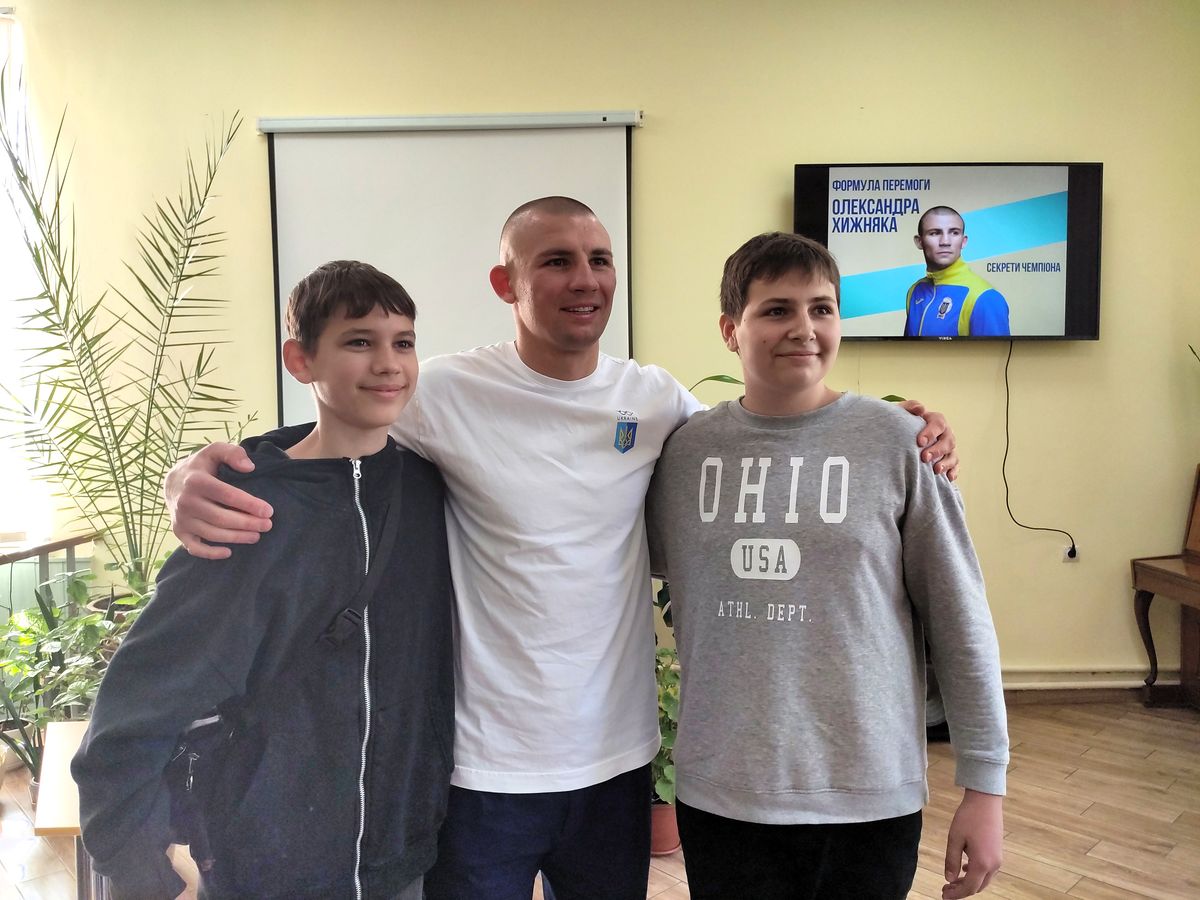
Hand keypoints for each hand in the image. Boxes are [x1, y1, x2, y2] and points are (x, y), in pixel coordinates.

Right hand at [164, 443, 271, 558]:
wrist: (172, 482)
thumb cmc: (201, 467)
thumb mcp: (214, 451)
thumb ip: (232, 453)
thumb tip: (249, 467)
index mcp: (196, 481)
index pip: (227, 495)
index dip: (249, 504)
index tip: (268, 511)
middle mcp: (185, 501)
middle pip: (221, 518)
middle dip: (247, 523)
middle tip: (267, 525)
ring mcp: (181, 519)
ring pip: (212, 534)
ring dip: (236, 538)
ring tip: (256, 536)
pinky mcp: (179, 531)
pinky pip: (194, 547)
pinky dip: (211, 553)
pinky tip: (228, 552)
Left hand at [900, 399, 958, 480]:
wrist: (902, 435)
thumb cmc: (902, 423)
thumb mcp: (902, 412)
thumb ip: (910, 407)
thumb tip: (920, 408)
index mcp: (935, 420)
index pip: (938, 423)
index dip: (931, 432)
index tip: (919, 442)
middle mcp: (945, 433)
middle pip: (948, 440)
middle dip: (938, 450)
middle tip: (925, 457)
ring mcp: (948, 447)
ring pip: (953, 454)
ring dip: (946, 462)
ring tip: (936, 470)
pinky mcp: (949, 459)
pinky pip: (955, 466)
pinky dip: (953, 472)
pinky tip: (948, 478)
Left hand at [943, 789, 1002, 897]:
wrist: (985, 801)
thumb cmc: (968, 818)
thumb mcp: (954, 839)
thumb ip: (951, 861)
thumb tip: (949, 879)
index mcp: (982, 863)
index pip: (969, 888)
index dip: (956, 894)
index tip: (943, 895)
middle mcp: (993, 865)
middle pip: (977, 887)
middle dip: (961, 891)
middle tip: (945, 889)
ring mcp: (998, 859)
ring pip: (983, 880)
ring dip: (969, 883)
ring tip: (952, 880)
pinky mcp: (998, 853)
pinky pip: (987, 871)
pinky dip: (976, 874)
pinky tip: (965, 868)